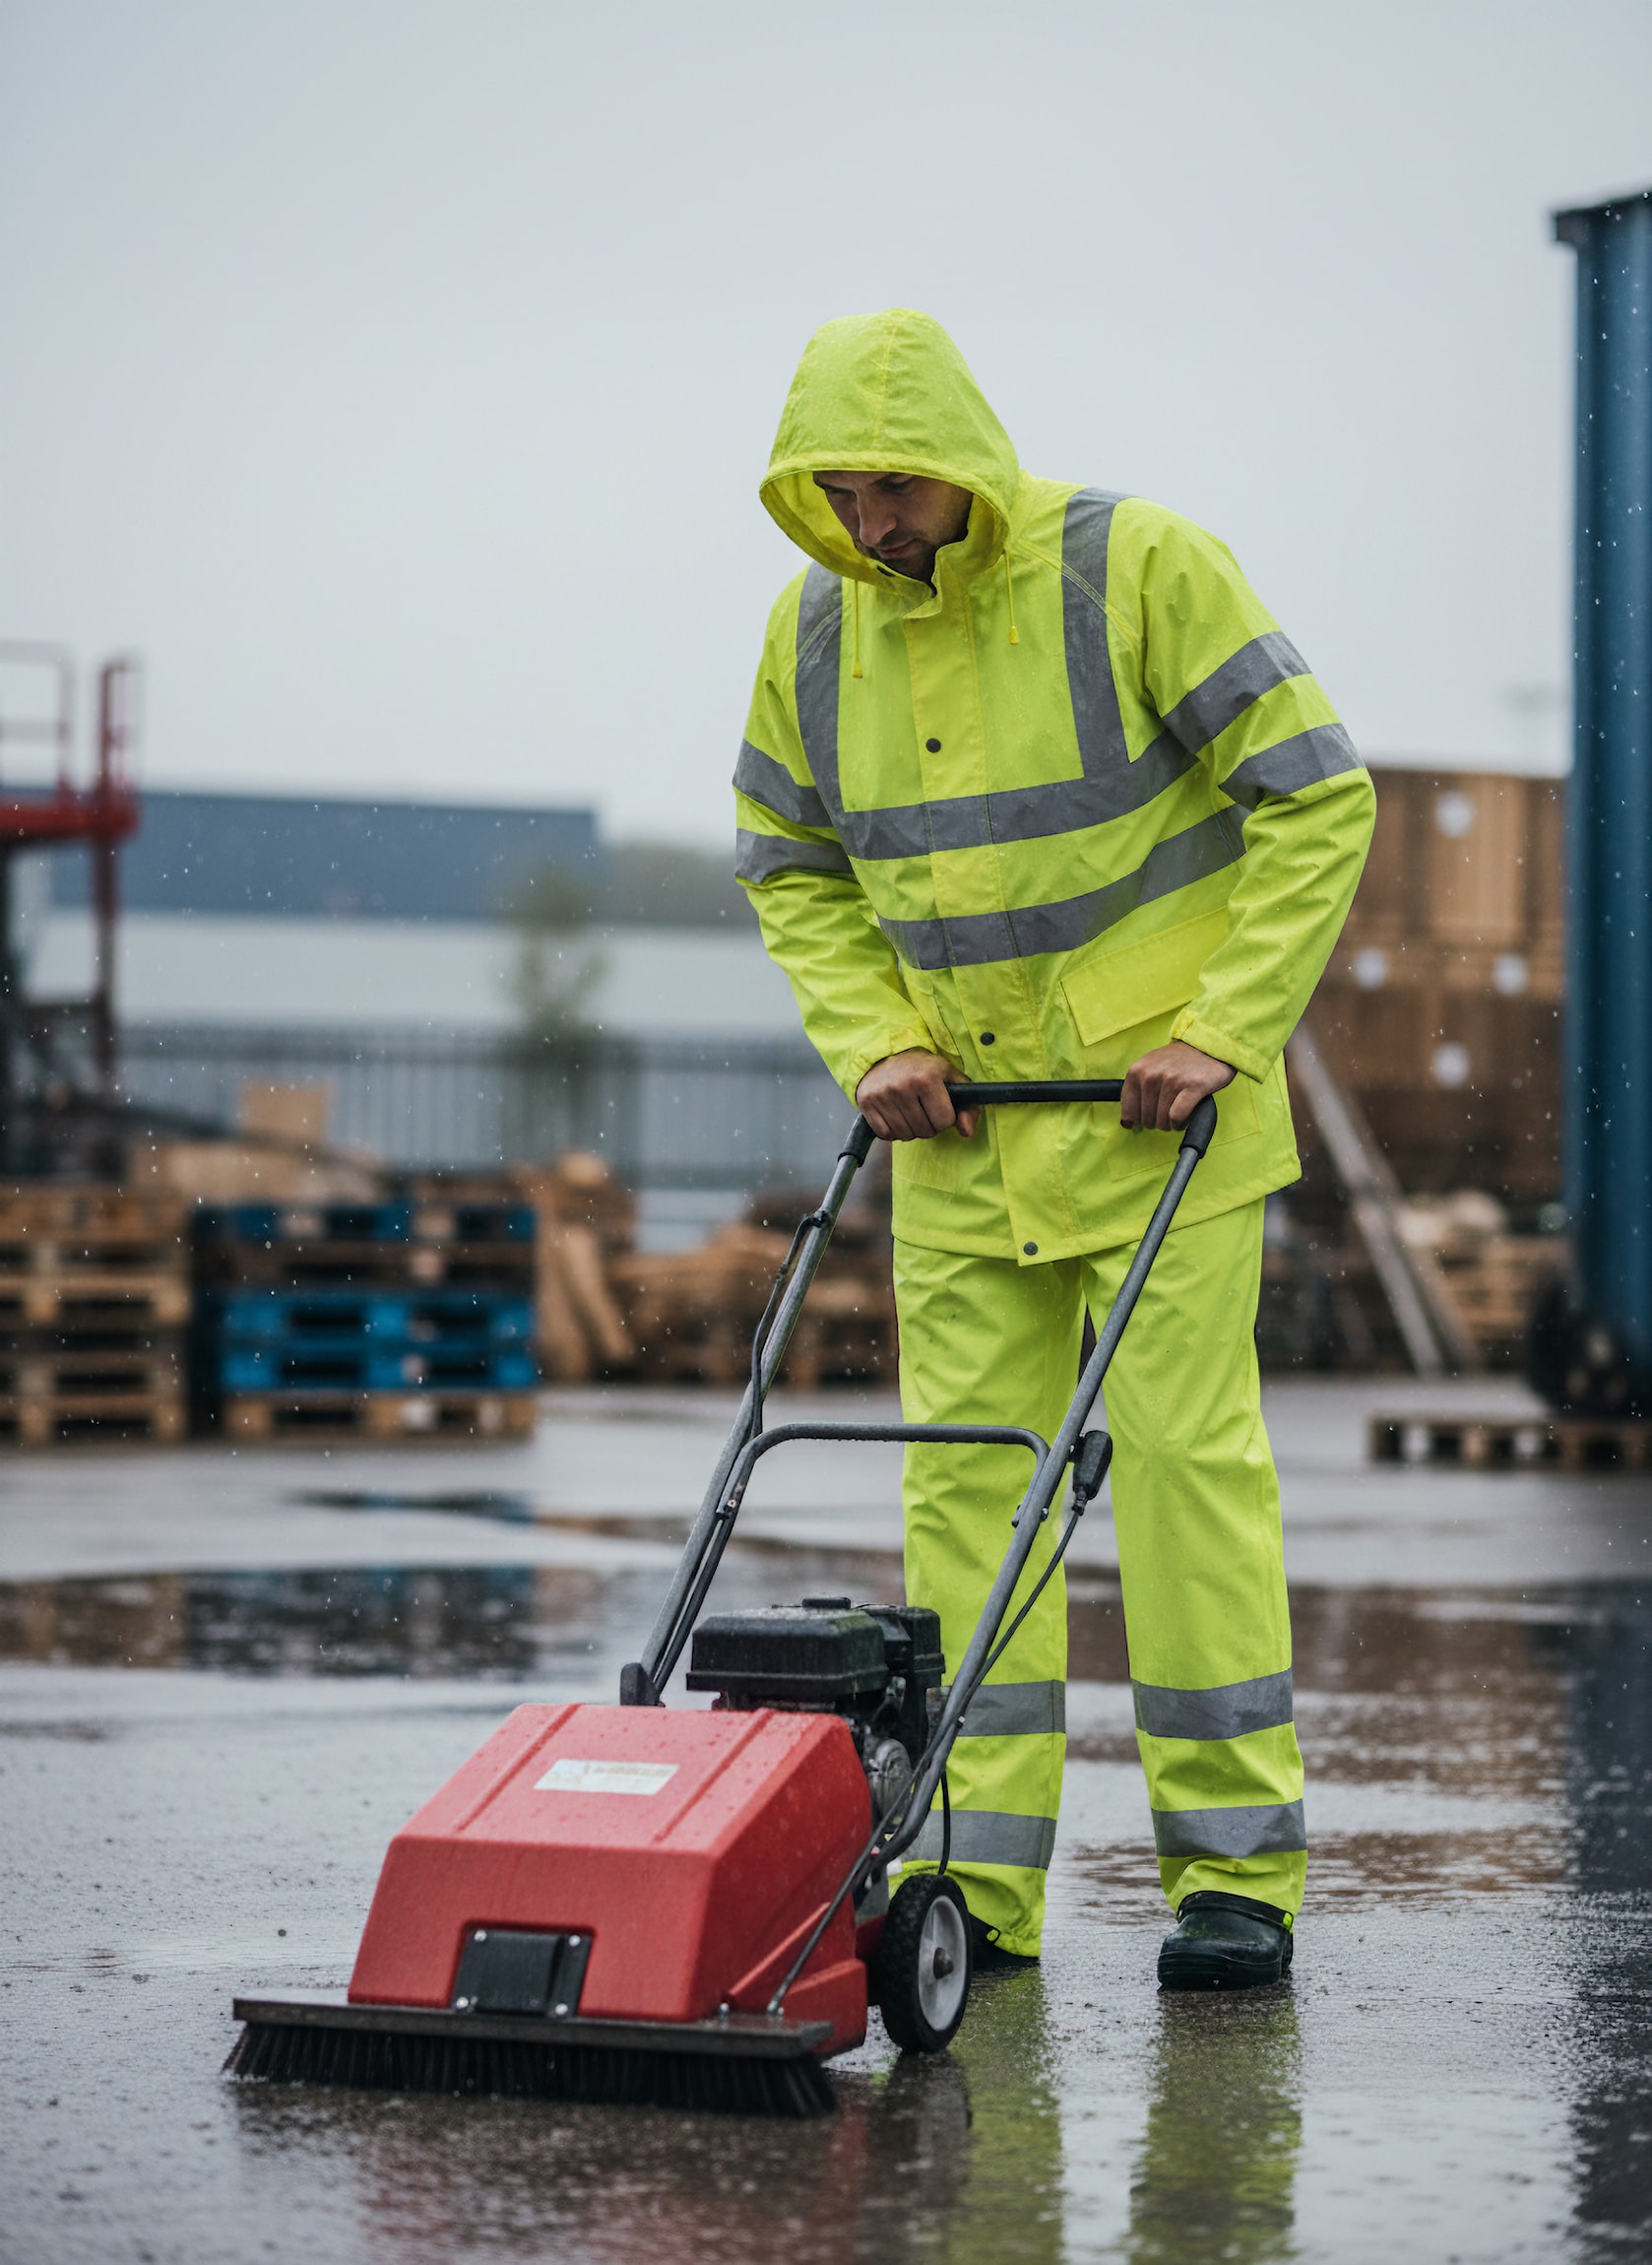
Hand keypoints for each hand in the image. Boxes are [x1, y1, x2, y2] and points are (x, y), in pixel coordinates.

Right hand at [854, 1049, 979, 1140]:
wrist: (883, 1054)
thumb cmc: (920, 1068)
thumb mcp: (950, 1078)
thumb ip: (968, 1106)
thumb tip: (966, 1132)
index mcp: (927, 1078)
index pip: (944, 1121)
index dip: (945, 1118)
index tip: (939, 1106)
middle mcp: (902, 1086)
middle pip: (925, 1131)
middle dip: (929, 1125)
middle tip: (924, 1109)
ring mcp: (882, 1095)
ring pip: (905, 1135)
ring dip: (911, 1129)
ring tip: (910, 1112)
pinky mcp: (866, 1103)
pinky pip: (885, 1135)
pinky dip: (892, 1131)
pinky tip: (895, 1115)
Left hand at [1120, 1041, 1234, 1131]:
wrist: (1207, 1046)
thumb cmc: (1176, 1062)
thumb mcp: (1149, 1068)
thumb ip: (1136, 1091)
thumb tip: (1127, 1122)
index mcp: (1136, 1071)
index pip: (1128, 1110)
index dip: (1137, 1120)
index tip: (1143, 1121)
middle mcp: (1151, 1075)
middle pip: (1146, 1119)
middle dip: (1156, 1121)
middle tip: (1166, 1111)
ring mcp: (1172, 1080)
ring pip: (1162, 1121)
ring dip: (1170, 1124)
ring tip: (1177, 1112)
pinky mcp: (1193, 1087)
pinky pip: (1177, 1118)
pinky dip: (1179, 1124)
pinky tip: (1184, 1118)